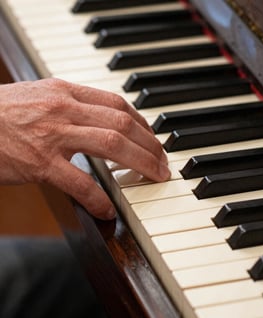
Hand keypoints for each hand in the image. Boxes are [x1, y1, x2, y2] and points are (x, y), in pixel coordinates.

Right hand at [0, 78, 169, 219]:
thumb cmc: (2, 114)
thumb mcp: (39, 96)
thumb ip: (72, 104)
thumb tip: (104, 119)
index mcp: (65, 91)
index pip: (118, 104)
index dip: (143, 122)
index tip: (153, 137)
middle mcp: (64, 109)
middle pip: (124, 124)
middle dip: (151, 144)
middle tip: (164, 162)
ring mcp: (53, 136)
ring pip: (113, 146)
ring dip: (142, 163)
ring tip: (156, 177)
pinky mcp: (39, 164)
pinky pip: (81, 183)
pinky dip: (101, 199)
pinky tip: (110, 211)